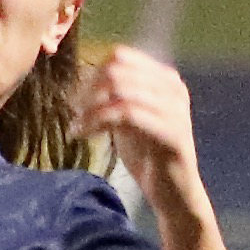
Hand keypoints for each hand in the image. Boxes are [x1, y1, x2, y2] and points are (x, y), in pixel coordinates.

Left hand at [75, 45, 196, 184]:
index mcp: (165, 79)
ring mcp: (175, 109)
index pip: (120, 57)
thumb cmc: (149, 156)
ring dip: (90, 110)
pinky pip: (126, 115)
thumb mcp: (129, 119)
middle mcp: (173, 89)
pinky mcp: (171, 132)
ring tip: (76, 128)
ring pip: (120, 92)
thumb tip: (86, 79)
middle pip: (118, 72)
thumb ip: (116, 97)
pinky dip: (97, 122)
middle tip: (74, 114)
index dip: (92, 75)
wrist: (173, 192)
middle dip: (89, 92)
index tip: (76, 99)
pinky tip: (83, 135)